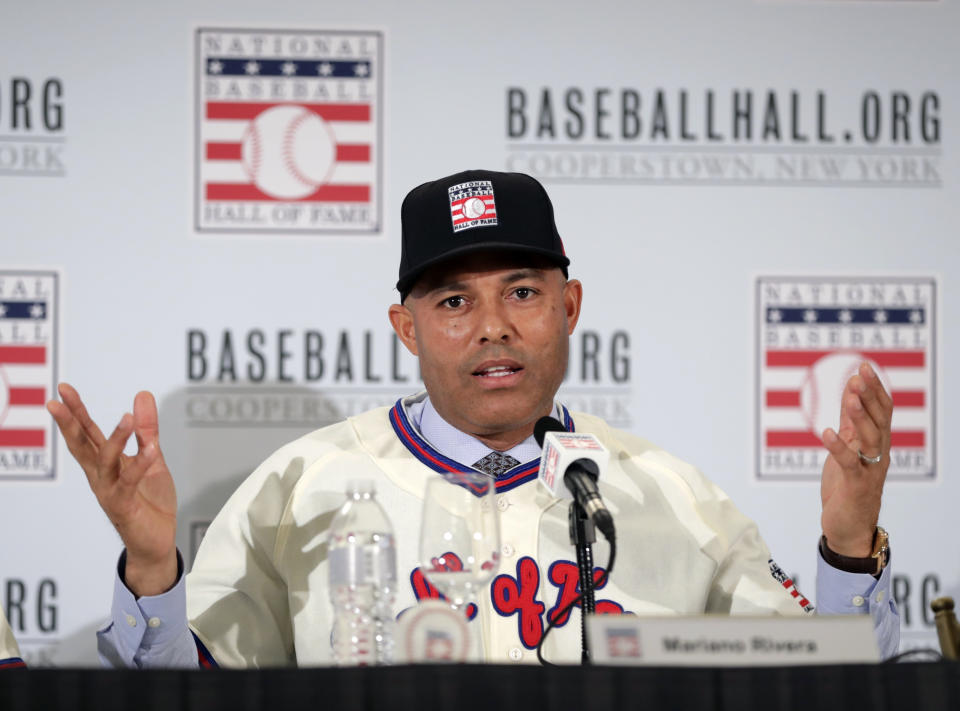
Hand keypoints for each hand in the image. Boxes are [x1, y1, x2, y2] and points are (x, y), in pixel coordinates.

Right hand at [47, 384, 177, 595]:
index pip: (87, 433)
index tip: (64, 389)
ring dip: (115, 439)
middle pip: (81, 445)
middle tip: (56, 400)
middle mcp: (100, 476)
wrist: (156, 541)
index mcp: (105, 463)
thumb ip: (147, 430)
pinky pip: (130, 482)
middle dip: (70, 422)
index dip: (76, 411)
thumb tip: (142, 394)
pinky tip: (150, 449)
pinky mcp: (123, 506)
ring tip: (126, 417)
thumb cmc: (149, 500)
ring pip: (105, 462)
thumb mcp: (152, 457)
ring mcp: (109, 491)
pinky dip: (140, 464)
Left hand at [820, 362, 892, 556]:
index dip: (875, 388)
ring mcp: (869, 470)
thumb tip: (851, 389)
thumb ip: (851, 421)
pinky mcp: (855, 485)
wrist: (848, 527)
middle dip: (870, 395)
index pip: (882, 410)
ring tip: (851, 397)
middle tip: (861, 373)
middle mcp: (879, 454)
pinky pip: (848, 463)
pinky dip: (838, 447)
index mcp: (877, 443)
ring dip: (860, 417)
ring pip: (870, 439)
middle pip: (880, 420)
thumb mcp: (849, 446)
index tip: (864, 365)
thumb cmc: (847, 485)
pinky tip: (826, 432)